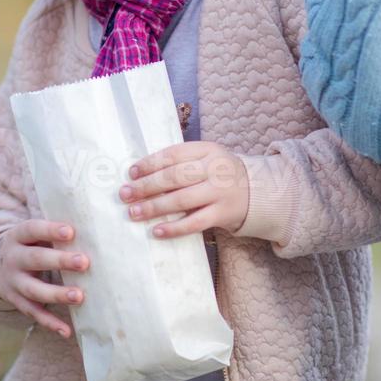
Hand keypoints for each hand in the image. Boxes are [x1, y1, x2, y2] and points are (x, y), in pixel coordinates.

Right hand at [0, 219, 88, 337]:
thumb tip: (93, 233)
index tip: (71, 232)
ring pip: (34, 290)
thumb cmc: (29, 244)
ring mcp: (14, 282)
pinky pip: (34, 313)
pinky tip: (67, 331)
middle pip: (34, 259)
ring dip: (57, 294)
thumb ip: (54, 232)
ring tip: (79, 296)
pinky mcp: (17, 302)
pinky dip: (50, 323)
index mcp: (17, 236)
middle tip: (84, 262)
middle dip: (59, 261)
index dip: (50, 230)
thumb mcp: (33, 234)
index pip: (32, 230)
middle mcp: (13, 259)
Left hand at [120, 142, 248, 238]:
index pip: (173, 154)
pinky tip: (156, 231)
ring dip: (154, 207)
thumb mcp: (205, 158)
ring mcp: (220, 192)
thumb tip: (141, 174)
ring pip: (182, 200)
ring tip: (133, 212)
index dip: (150, 163)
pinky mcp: (223, 213)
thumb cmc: (219, 174)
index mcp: (208, 150)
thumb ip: (181, 162)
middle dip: (146, 186)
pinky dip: (174, 228)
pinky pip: (195, 223)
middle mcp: (215, 169)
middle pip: (174, 177)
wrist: (256, 192)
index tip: (131, 173)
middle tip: (124, 194)